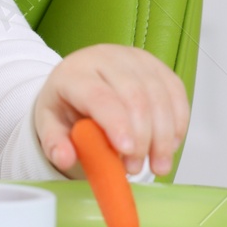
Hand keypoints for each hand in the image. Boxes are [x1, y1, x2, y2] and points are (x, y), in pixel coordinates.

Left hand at [32, 44, 189, 177]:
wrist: (79, 79)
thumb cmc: (66, 103)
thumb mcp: (49, 125)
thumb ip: (54, 144)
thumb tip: (65, 158)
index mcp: (75, 72)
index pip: (100, 96)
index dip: (117, 124)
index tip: (127, 151)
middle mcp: (107, 58)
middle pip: (135, 97)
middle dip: (143, 138)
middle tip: (136, 168)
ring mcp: (135, 59)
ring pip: (160, 96)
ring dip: (164, 136)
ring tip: (157, 164)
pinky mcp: (157, 66)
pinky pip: (176, 93)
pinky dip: (177, 123)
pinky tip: (169, 145)